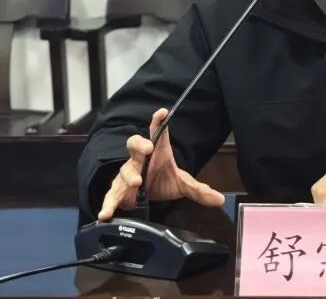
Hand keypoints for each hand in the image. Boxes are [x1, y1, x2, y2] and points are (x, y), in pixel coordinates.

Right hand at [98, 108, 224, 219]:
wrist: (146, 196)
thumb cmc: (162, 180)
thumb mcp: (182, 184)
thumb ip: (199, 190)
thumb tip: (219, 199)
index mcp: (156, 152)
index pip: (157, 133)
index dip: (158, 122)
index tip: (163, 112)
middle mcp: (139, 159)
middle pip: (134, 144)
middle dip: (140, 144)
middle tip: (148, 148)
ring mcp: (127, 174)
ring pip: (124, 170)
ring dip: (129, 175)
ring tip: (137, 182)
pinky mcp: (118, 191)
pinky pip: (111, 195)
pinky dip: (108, 203)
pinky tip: (105, 213)